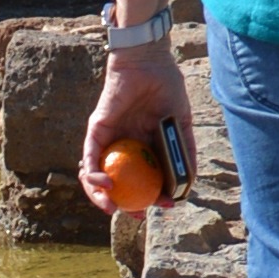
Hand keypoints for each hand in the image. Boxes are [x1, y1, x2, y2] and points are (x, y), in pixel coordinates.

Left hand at [79, 30, 188, 212]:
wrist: (149, 61)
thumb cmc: (166, 86)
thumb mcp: (181, 124)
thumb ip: (185, 151)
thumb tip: (188, 183)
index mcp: (145, 147)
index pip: (143, 178)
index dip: (149, 197)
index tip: (161, 208)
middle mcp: (124, 146)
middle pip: (118, 182)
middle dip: (123, 204)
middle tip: (135, 216)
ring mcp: (109, 139)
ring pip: (97, 175)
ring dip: (100, 196)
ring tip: (112, 207)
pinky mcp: (96, 130)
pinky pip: (90, 157)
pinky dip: (93, 174)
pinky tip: (105, 184)